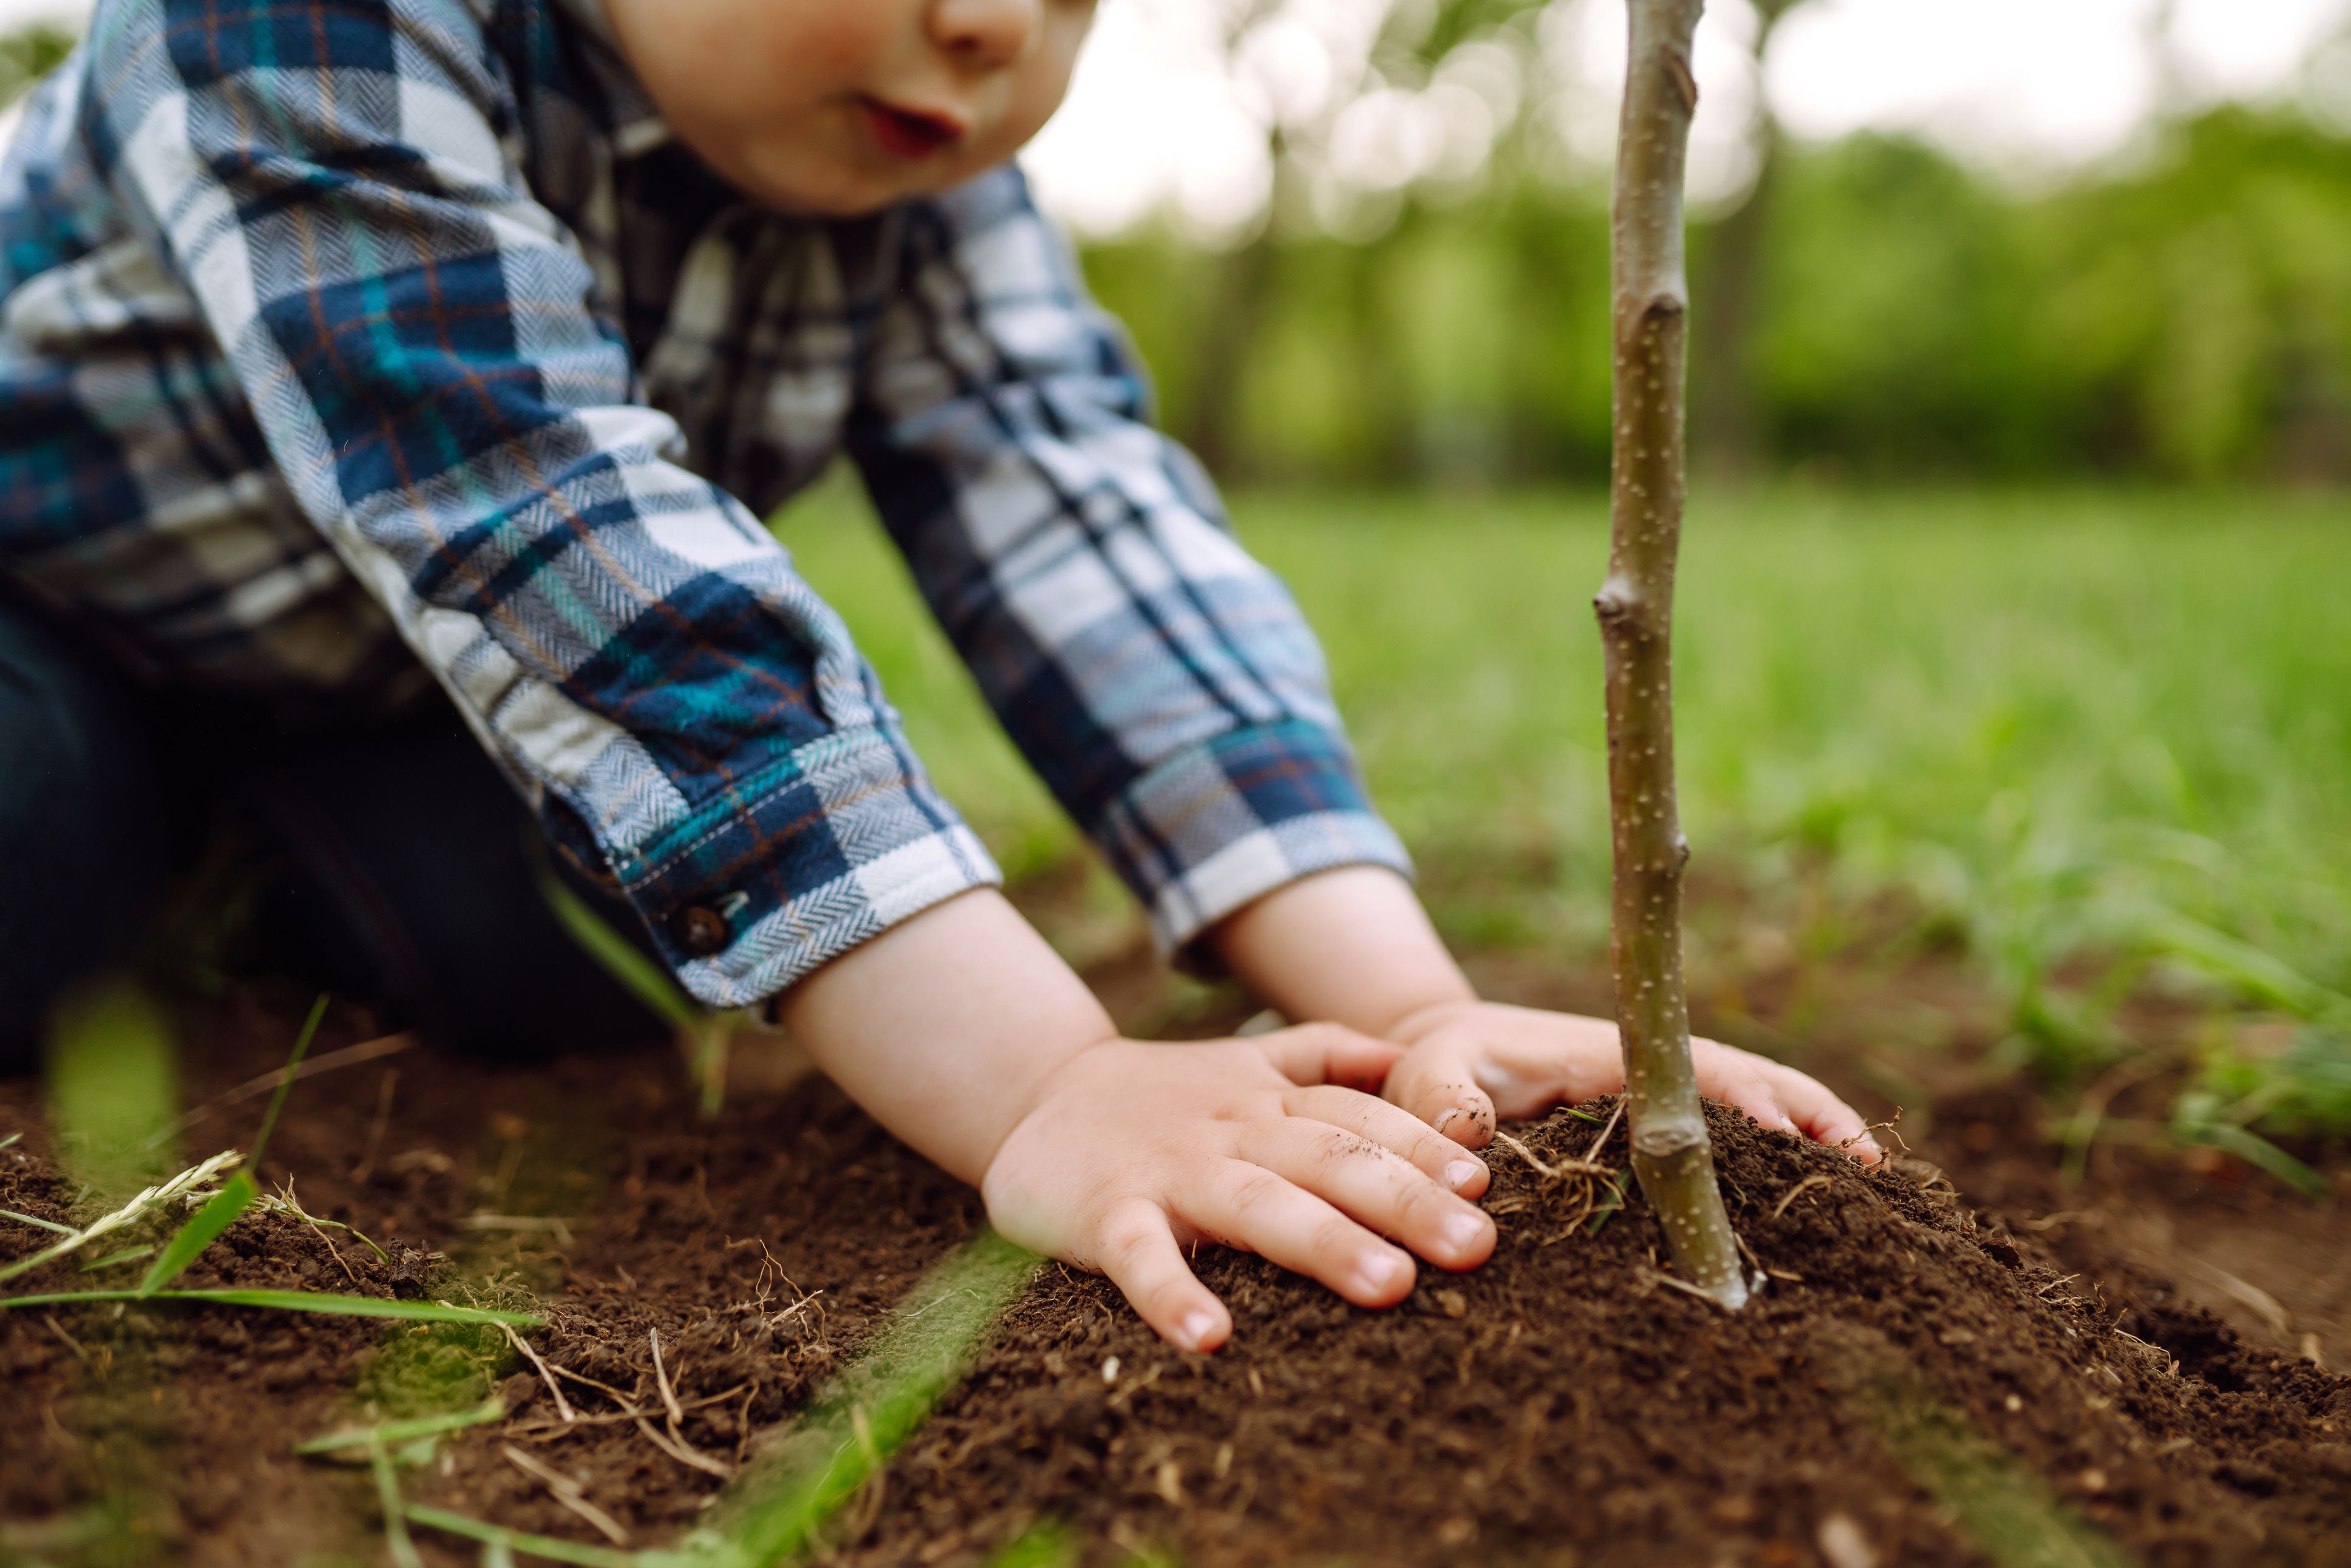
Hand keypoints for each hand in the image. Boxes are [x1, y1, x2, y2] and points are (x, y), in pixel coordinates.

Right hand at [979, 1024, 1496, 1352]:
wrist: (1036, 1092)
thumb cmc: (1163, 1093)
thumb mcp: (1247, 1059)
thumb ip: (1326, 1054)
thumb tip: (1412, 1059)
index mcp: (1270, 1099)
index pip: (1359, 1118)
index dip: (1421, 1148)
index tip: (1482, 1186)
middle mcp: (1232, 1130)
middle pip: (1329, 1158)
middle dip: (1405, 1200)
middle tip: (1476, 1248)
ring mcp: (1169, 1171)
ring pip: (1255, 1203)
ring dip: (1322, 1242)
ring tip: (1388, 1286)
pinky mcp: (1106, 1213)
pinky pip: (1140, 1256)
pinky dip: (1171, 1295)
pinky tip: (1210, 1340)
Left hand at [1378, 1000, 1882, 1162]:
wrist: (1444, 1060)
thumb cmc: (1439, 1066)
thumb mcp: (1428, 1074)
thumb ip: (1444, 1101)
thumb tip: (1469, 1139)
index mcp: (1611, 1053)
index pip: (1690, 1071)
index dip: (1739, 1098)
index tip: (1779, 1133)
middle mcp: (1656, 1071)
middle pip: (1753, 1085)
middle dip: (1812, 1123)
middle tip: (1872, 1177)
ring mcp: (1670, 1099)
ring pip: (1764, 1109)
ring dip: (1818, 1141)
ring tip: (1879, 1195)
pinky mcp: (1669, 1132)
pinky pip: (1741, 1141)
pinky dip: (1792, 1159)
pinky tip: (1834, 1205)